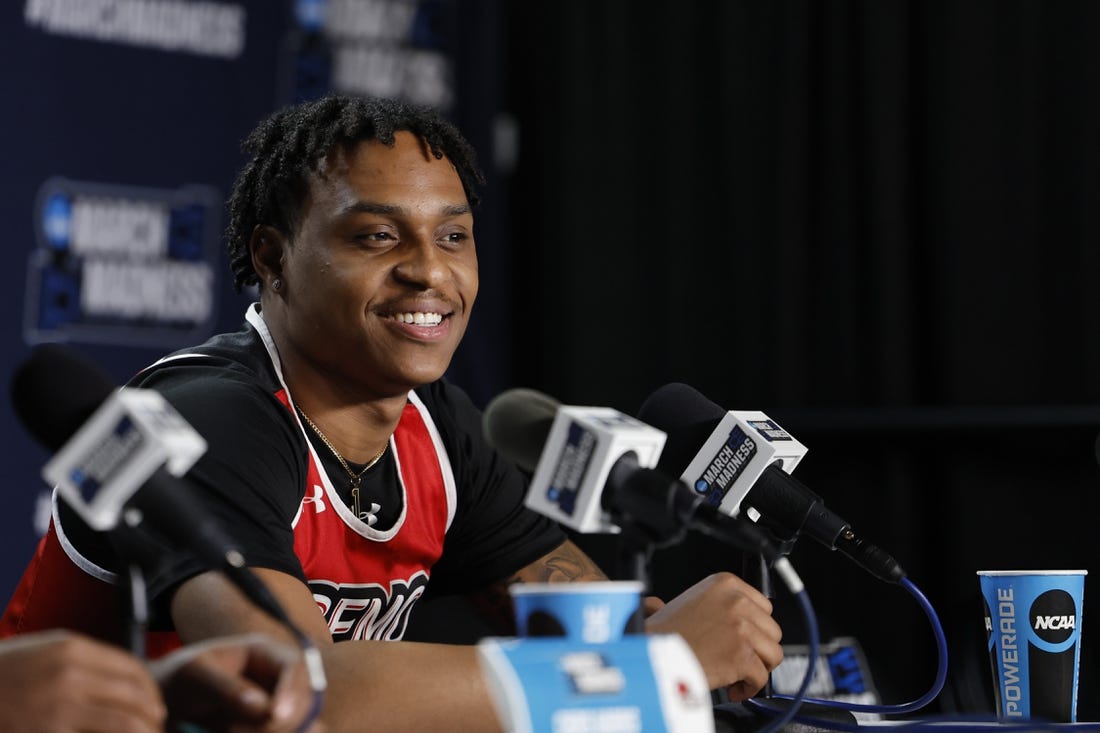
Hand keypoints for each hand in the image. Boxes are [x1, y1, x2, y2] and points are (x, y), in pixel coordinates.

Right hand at [0, 630, 165, 732]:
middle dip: (153, 714)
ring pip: (127, 723)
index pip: (132, 667)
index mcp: (70, 649)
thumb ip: (78, 661)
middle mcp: (70, 674)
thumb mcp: (39, 654)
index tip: (154, 702)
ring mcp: (60, 708)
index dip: (150, 688)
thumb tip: (120, 680)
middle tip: (157, 727)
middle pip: (135, 695)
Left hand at [151, 633, 324, 732]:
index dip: (291, 691)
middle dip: (270, 721)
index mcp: (265, 650)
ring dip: (262, 732)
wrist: (171, 696)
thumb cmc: (181, 678)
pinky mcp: (274, 719)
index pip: (295, 667)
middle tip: (229, 730)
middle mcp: (280, 673)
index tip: (275, 716)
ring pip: (292, 722)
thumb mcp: (195, 677)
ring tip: (225, 731)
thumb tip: (264, 707)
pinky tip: (230, 732)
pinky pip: (282, 731)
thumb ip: (227, 689)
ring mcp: (281, 697)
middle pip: (300, 700)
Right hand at [644, 572, 782, 700]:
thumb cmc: (665, 632)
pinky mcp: (742, 654)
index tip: (744, 641)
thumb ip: (720, 604)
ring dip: (756, 668)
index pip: (764, 607)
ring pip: (773, 654)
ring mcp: (741, 627)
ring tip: (734, 675)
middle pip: (772, 630)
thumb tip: (744, 617)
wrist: (652, 654)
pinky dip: (749, 688)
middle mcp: (736, 601)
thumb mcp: (692, 601)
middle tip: (737, 660)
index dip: (755, 629)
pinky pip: (761, 677)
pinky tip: (731, 688)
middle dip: (758, 650)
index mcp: (725, 583)